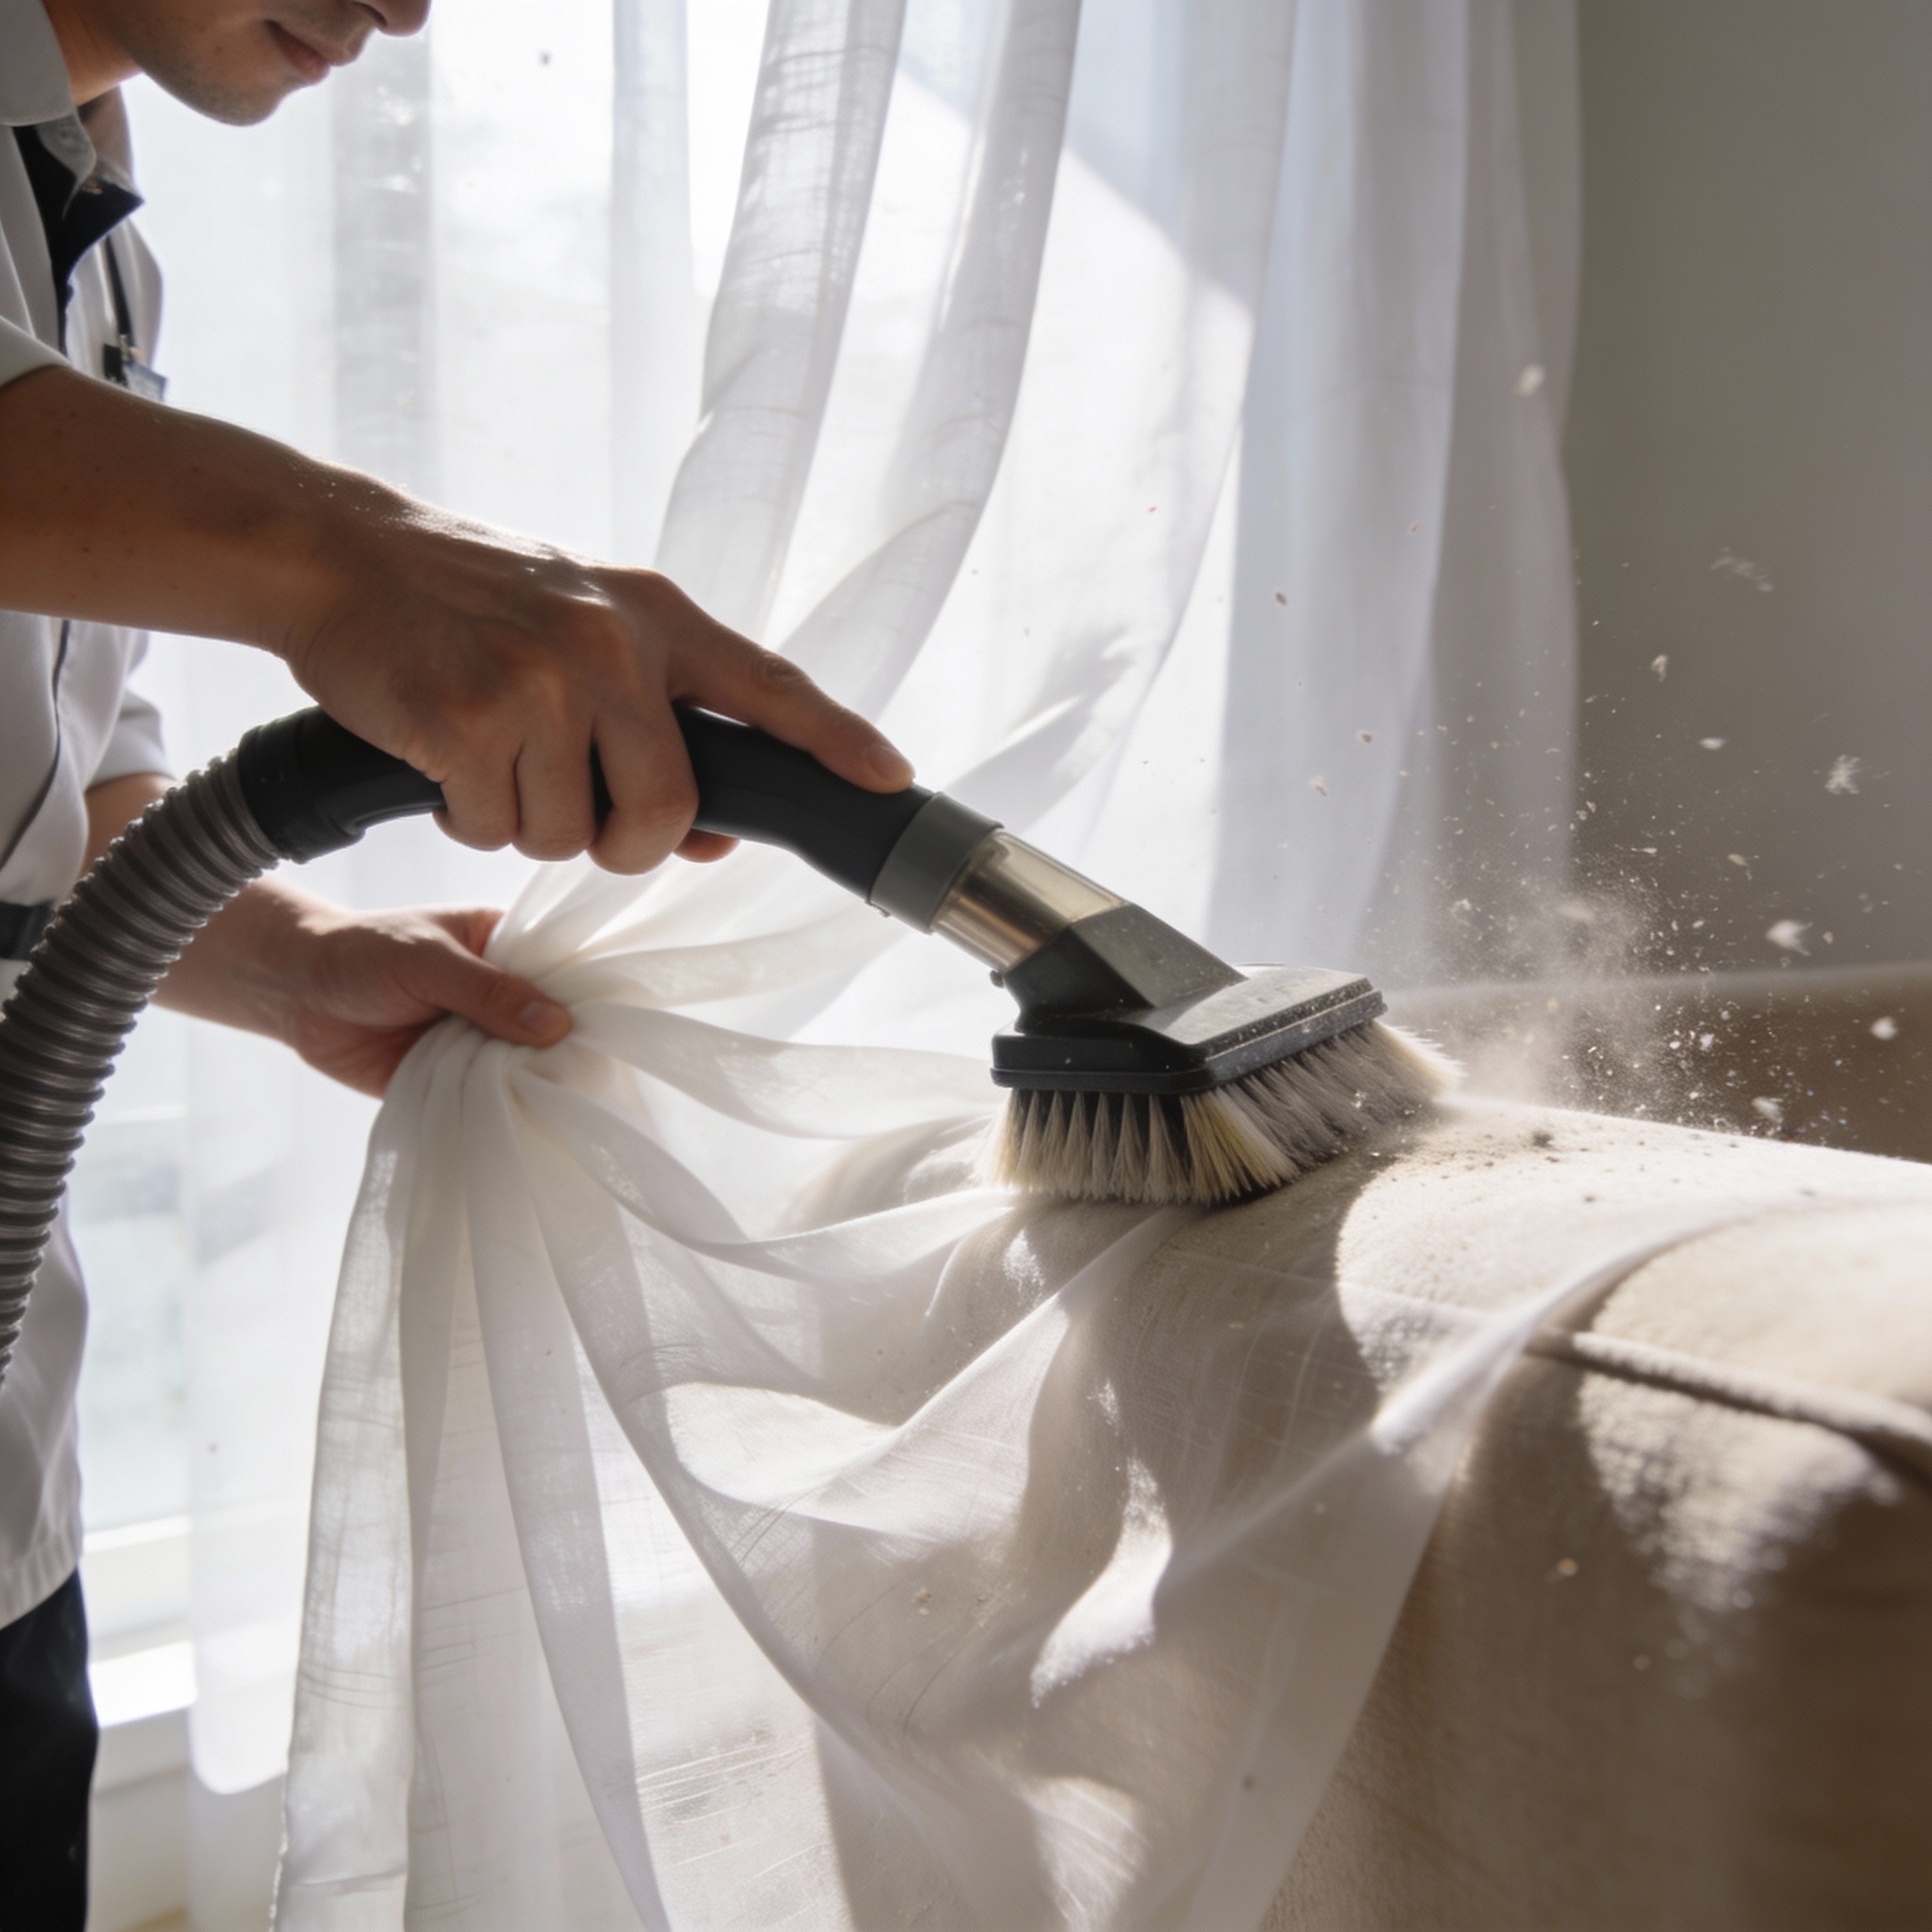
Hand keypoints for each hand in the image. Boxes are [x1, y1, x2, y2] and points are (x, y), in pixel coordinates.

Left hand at [254, 902, 569, 1096]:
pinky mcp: (453, 1078)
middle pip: (550, 1024)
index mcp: (504, 947)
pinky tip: (528, 1123)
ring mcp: (479, 1038)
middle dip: (566, 1049)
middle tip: (598, 1077)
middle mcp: (500, 994)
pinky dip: (499, 1108)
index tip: (620, 1026)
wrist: (292, 992)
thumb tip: (558, 1026)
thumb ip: (488, 991)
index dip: (590, 996)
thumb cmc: (361, 953)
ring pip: (521, 1064)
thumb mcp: (428, 960)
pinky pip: (485, 1096)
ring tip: (570, 1107)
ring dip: (532, 1083)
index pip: (563, 969)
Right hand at [281, 484, 912, 874]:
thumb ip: (657, 717)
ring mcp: (537, 684)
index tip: (891, 777)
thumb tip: (714, 836)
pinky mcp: (464, 722)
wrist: (342, 554)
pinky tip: (445, 761)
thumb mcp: (584, 630)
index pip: (768, 686)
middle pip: (666, 811)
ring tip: (492, 759)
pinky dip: (467, 820)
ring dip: (529, 827)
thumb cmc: (475, 602)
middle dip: (626, 843)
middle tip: (579, 812)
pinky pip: (493, 833)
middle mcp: (609, 646)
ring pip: (571, 839)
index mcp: (654, 617)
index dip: (836, 738)